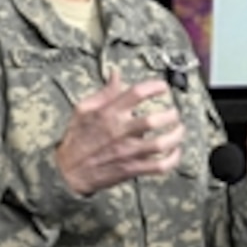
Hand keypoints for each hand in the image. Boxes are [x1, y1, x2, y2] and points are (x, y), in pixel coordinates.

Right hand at [55, 69, 183, 194]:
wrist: (67, 172)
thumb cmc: (76, 139)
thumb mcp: (83, 110)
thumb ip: (104, 92)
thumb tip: (116, 73)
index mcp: (108, 114)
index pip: (136, 93)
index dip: (154, 87)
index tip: (163, 87)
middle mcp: (120, 131)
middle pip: (152, 120)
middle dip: (170, 115)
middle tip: (174, 113)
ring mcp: (127, 152)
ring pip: (160, 144)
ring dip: (175, 136)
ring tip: (179, 130)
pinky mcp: (131, 169)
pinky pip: (159, 166)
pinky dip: (172, 160)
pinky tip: (176, 152)